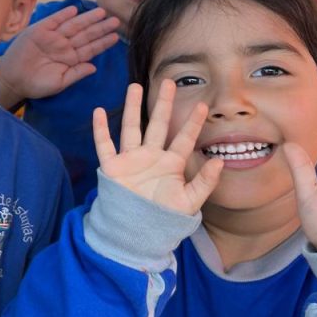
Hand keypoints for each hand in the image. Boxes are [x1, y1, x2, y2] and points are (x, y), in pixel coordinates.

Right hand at [0, 6, 120, 108]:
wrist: (13, 79)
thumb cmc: (36, 84)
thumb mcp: (59, 83)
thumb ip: (76, 74)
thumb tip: (94, 67)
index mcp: (71, 59)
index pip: (90, 49)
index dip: (103, 43)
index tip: (116, 37)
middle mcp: (64, 46)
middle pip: (85, 35)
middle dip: (100, 28)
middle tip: (116, 21)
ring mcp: (53, 37)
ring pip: (74, 26)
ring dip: (87, 19)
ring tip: (101, 12)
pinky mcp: (39, 31)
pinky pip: (54, 21)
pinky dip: (63, 15)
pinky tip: (75, 10)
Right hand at [93, 80, 223, 215]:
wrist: (137, 233)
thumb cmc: (165, 218)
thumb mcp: (190, 202)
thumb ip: (205, 182)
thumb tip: (219, 161)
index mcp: (171, 164)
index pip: (184, 139)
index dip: (193, 123)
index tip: (204, 106)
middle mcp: (151, 156)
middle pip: (158, 124)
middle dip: (164, 104)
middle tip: (169, 82)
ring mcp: (131, 160)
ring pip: (131, 128)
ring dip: (132, 108)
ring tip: (135, 87)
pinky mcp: (112, 167)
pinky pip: (105, 145)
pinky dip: (100, 130)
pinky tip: (98, 112)